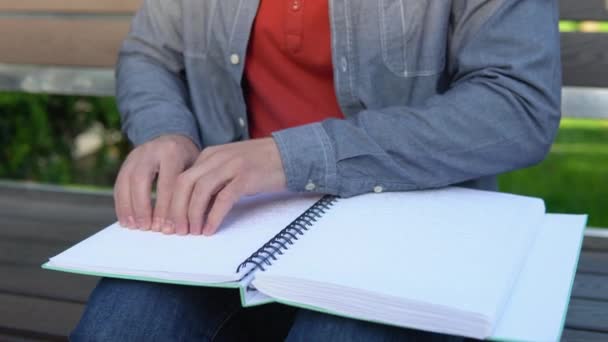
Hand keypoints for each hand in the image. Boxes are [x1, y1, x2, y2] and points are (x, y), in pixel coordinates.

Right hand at [114, 134, 198, 230]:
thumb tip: (188, 222)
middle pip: (141, 179)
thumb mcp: (196, 169)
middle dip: (143, 206)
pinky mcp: (126, 162)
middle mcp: (151, 150)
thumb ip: (192, 190)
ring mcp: (136, 155)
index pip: (168, 183)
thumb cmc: (189, 160)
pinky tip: (126, 220)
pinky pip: (119, 183)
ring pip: (126, 181)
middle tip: (148, 228)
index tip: (168, 228)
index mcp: (172, 152)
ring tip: (134, 227)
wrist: (173, 139)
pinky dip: (121, 203)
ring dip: (128, 206)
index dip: (166, 208)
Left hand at [165, 138, 285, 235]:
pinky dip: (213, 216)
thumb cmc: (261, 164)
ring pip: (200, 190)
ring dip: (192, 214)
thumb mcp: (231, 166)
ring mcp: (232, 166)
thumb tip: (195, 205)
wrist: (290, 154)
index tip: (170, 221)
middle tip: (177, 230)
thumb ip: (213, 178)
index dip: (172, 202)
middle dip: (176, 209)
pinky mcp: (246, 177)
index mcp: (210, 154)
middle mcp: (217, 157)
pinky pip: (223, 198)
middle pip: (185, 183)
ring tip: (193, 231)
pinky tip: (210, 229)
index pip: (181, 178)